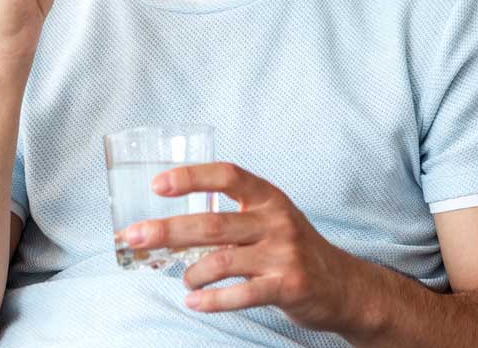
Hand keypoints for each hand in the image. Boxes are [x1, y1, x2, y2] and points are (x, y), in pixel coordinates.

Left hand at [120, 162, 371, 334]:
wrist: (343, 285)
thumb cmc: (292, 248)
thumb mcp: (269, 219)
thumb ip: (230, 216)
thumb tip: (168, 225)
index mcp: (267, 197)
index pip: (227, 175)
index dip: (191, 177)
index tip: (157, 185)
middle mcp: (276, 220)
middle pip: (212, 223)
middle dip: (167, 230)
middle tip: (134, 236)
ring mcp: (283, 253)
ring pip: (222, 260)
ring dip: (192, 272)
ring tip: (183, 279)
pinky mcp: (288, 285)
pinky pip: (240, 294)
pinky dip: (211, 300)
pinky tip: (194, 302)